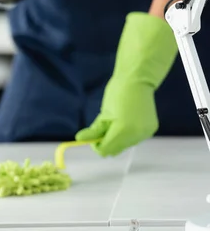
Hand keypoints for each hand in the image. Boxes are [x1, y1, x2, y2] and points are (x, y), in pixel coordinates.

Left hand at [75, 12, 177, 155]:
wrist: (138, 80)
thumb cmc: (117, 94)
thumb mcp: (103, 113)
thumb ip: (94, 130)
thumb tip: (80, 139)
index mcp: (123, 130)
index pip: (105, 150)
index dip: (97, 145)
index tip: (93, 136)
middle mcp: (136, 135)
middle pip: (115, 150)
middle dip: (107, 141)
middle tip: (104, 125)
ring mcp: (145, 133)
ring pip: (125, 145)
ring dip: (117, 138)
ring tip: (116, 120)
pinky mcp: (150, 130)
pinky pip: (134, 139)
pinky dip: (127, 134)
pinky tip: (127, 120)